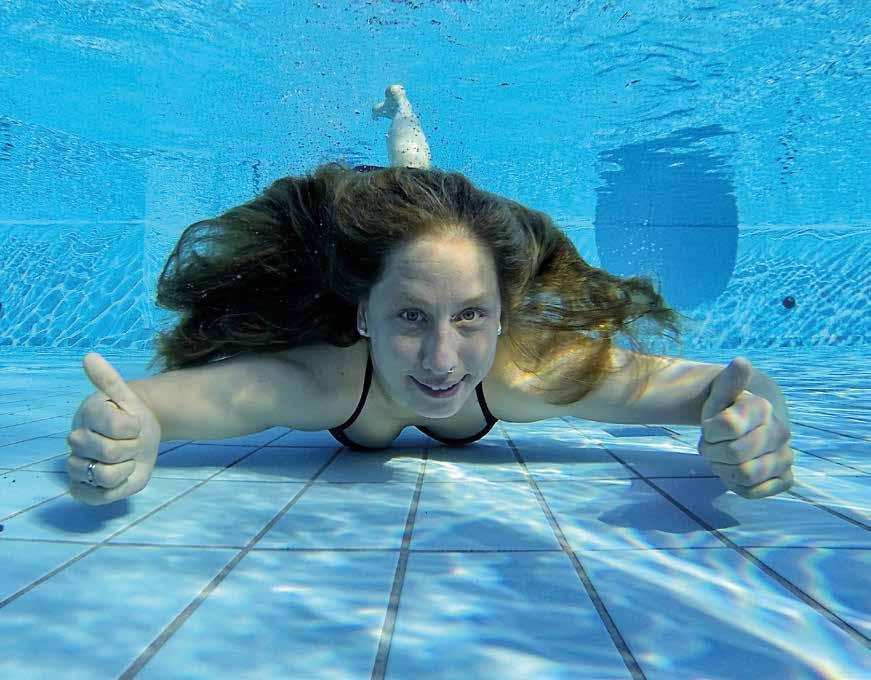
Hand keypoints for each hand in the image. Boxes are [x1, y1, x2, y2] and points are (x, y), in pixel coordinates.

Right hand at [66, 353, 161, 505]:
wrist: (134, 437)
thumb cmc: (131, 416)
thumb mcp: (127, 397)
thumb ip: (110, 379)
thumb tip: (89, 356)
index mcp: (88, 416)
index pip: (118, 427)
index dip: (134, 428)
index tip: (134, 424)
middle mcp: (77, 441)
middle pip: (112, 452)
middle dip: (133, 449)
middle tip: (131, 443)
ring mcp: (77, 466)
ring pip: (106, 475)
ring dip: (126, 469)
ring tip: (126, 460)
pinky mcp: (82, 490)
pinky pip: (101, 497)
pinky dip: (118, 488)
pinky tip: (121, 476)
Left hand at [698, 357, 793, 498]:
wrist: (744, 426)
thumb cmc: (726, 410)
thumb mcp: (721, 394)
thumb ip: (730, 381)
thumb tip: (741, 362)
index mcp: (763, 409)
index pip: (726, 427)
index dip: (709, 432)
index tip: (709, 428)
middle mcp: (781, 433)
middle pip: (734, 455)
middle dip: (713, 452)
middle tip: (712, 446)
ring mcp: (786, 457)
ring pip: (745, 476)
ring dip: (723, 469)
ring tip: (722, 458)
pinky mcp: (786, 479)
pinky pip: (754, 492)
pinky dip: (736, 485)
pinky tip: (733, 472)